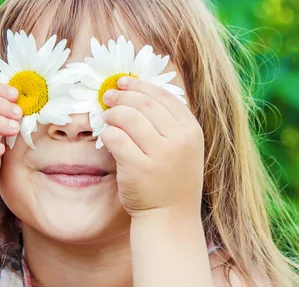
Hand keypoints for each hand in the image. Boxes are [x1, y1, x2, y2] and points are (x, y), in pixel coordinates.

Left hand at [100, 76, 204, 218]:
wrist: (170, 217)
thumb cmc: (171, 178)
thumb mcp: (182, 146)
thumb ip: (167, 120)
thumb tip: (135, 89)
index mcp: (191, 130)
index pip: (163, 96)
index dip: (139, 85)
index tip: (122, 82)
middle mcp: (179, 140)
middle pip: (143, 103)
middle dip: (121, 96)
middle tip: (108, 97)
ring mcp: (160, 154)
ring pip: (127, 117)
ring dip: (112, 114)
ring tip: (107, 118)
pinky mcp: (139, 168)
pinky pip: (116, 138)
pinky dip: (107, 133)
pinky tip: (107, 137)